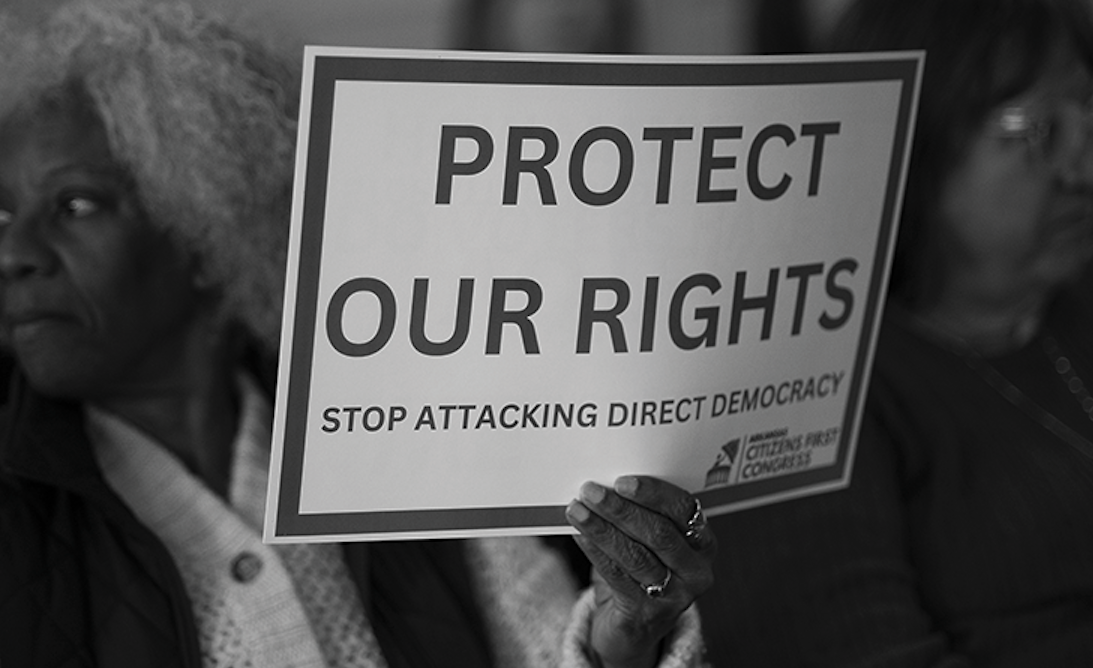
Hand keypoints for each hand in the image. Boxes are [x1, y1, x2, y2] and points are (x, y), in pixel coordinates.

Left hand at [565, 475, 716, 667]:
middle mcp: (696, 571)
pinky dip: (595, 552)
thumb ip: (641, 514)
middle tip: (591, 492)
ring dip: (602, 529)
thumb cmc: (643, 569)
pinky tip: (580, 536)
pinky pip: (618, 577)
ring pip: (636, 556)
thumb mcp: (651, 542)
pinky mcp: (647, 614)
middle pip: (659, 533)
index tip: (622, 482)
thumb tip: (606, 484)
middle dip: (621, 509)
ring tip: (577, 511)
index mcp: (704, 542)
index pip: (684, 509)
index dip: (653, 493)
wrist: (635, 627)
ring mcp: (675, 596)